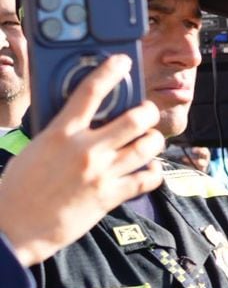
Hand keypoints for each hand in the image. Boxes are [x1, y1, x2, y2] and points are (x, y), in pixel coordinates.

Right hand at [0, 55, 163, 267]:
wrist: (13, 225)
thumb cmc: (17, 187)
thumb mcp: (34, 149)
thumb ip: (60, 133)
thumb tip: (79, 123)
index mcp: (60, 133)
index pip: (90, 92)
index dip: (110, 72)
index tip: (122, 62)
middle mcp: (85, 150)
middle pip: (134, 119)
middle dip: (147, 112)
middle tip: (147, 112)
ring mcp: (101, 173)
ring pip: (147, 146)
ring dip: (154, 139)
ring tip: (151, 138)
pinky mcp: (110, 196)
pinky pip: (147, 179)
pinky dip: (154, 172)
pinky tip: (151, 168)